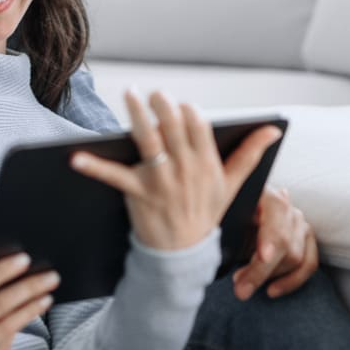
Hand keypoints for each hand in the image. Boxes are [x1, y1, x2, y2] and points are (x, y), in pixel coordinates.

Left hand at [70, 91, 282, 250]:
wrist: (182, 257)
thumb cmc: (205, 214)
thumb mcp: (232, 186)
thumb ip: (250, 154)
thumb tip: (273, 128)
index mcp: (208, 166)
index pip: (201, 130)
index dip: (189, 113)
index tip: (180, 102)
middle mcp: (186, 171)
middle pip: (175, 130)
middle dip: (165, 107)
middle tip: (155, 92)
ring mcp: (162, 183)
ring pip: (150, 143)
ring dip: (139, 118)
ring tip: (129, 95)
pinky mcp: (138, 194)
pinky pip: (114, 176)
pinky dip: (94, 166)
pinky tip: (75, 157)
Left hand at [231, 186, 318, 299]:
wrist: (235, 213)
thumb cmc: (226, 214)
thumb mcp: (223, 215)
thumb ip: (224, 223)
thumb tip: (216, 243)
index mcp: (265, 194)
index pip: (276, 213)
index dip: (271, 236)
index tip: (263, 256)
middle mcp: (288, 207)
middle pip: (285, 243)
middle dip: (260, 269)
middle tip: (238, 286)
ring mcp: (300, 224)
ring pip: (296, 258)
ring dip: (269, 276)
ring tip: (243, 286)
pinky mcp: (306, 240)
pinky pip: (308, 264)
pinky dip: (291, 281)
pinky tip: (271, 291)